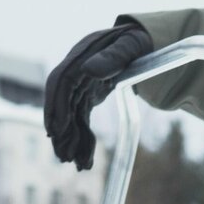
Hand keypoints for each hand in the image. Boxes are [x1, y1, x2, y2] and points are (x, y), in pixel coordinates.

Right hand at [42, 20, 152, 170]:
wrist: (149, 40)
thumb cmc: (141, 40)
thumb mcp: (132, 45)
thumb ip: (114, 56)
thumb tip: (87, 70)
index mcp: (83, 54)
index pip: (61, 81)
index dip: (55, 105)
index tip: (54, 130)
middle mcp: (78, 69)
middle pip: (62, 102)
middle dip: (61, 130)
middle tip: (63, 157)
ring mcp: (82, 82)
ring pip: (71, 114)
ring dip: (71, 139)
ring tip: (74, 164)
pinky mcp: (89, 93)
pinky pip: (82, 118)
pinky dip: (82, 137)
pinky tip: (84, 157)